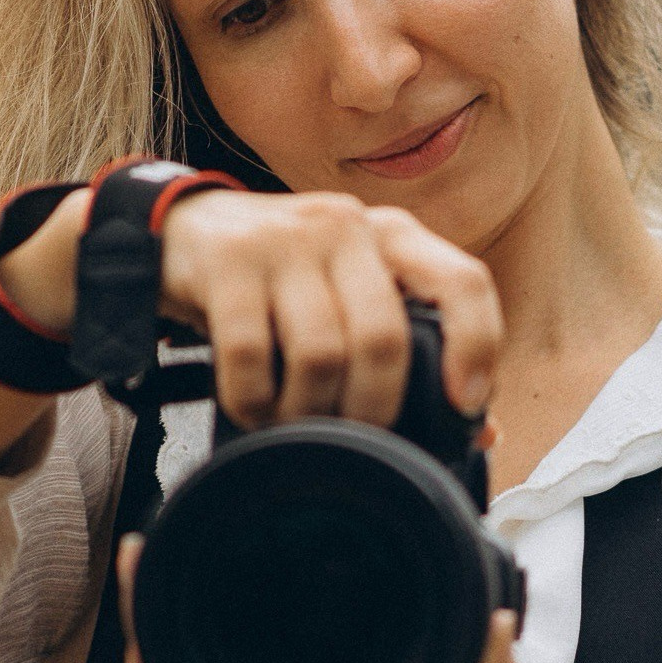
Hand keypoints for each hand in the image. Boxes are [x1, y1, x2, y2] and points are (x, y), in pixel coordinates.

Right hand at [157, 188, 501, 428]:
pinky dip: (255, 401)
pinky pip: (251, 356)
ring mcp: (286, 239)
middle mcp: (346, 226)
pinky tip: (254, 406)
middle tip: (354, 436)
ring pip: (321, 355)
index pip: (462, 282)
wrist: (184, 232)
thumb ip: (411, 346)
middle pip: (384, 338)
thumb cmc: (284, 277)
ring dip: (308, 412)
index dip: (477, 348)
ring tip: (296, 422)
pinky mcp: (228, 261)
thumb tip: (478, 425)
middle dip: (372, 408)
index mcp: (392, 235)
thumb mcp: (351, 293)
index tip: (466, 403)